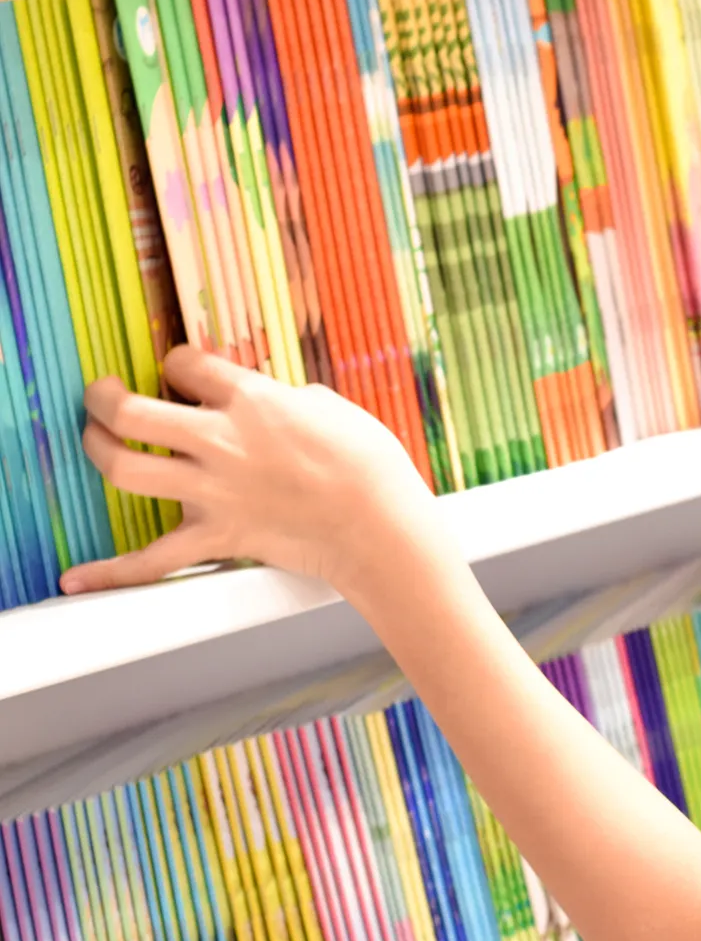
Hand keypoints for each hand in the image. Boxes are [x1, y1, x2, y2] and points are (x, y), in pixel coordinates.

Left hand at [61, 345, 448, 599]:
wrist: (383, 528)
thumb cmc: (371, 466)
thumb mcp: (331, 407)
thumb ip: (286, 399)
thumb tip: (271, 402)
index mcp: (252, 401)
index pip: (186, 364)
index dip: (179, 362)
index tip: (183, 370)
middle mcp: (221, 442)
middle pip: (131, 413)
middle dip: (105, 398)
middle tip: (104, 395)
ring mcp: (214, 493)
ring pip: (125, 469)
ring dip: (99, 452)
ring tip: (98, 442)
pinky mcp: (219, 537)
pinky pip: (153, 559)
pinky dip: (112, 572)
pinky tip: (77, 578)